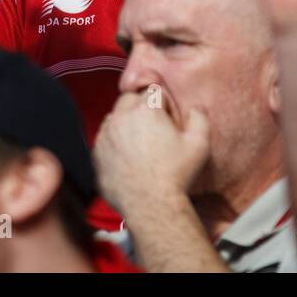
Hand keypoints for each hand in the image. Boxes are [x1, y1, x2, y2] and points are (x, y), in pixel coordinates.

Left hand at [94, 91, 209, 216]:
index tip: (169, 121)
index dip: (164, 105)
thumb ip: (199, 117)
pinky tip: (129, 158)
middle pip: (130, 99)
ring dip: (126, 123)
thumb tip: (195, 108)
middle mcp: (121, 117)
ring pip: (115, 117)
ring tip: (141, 145)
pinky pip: (105, 139)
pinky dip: (114, 143)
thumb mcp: (199, 143)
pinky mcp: (96, 153)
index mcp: (146, 110)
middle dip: (142, 108)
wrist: (151, 205)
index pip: (153, 91)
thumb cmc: (176, 174)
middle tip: (155, 130)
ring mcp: (105, 135)